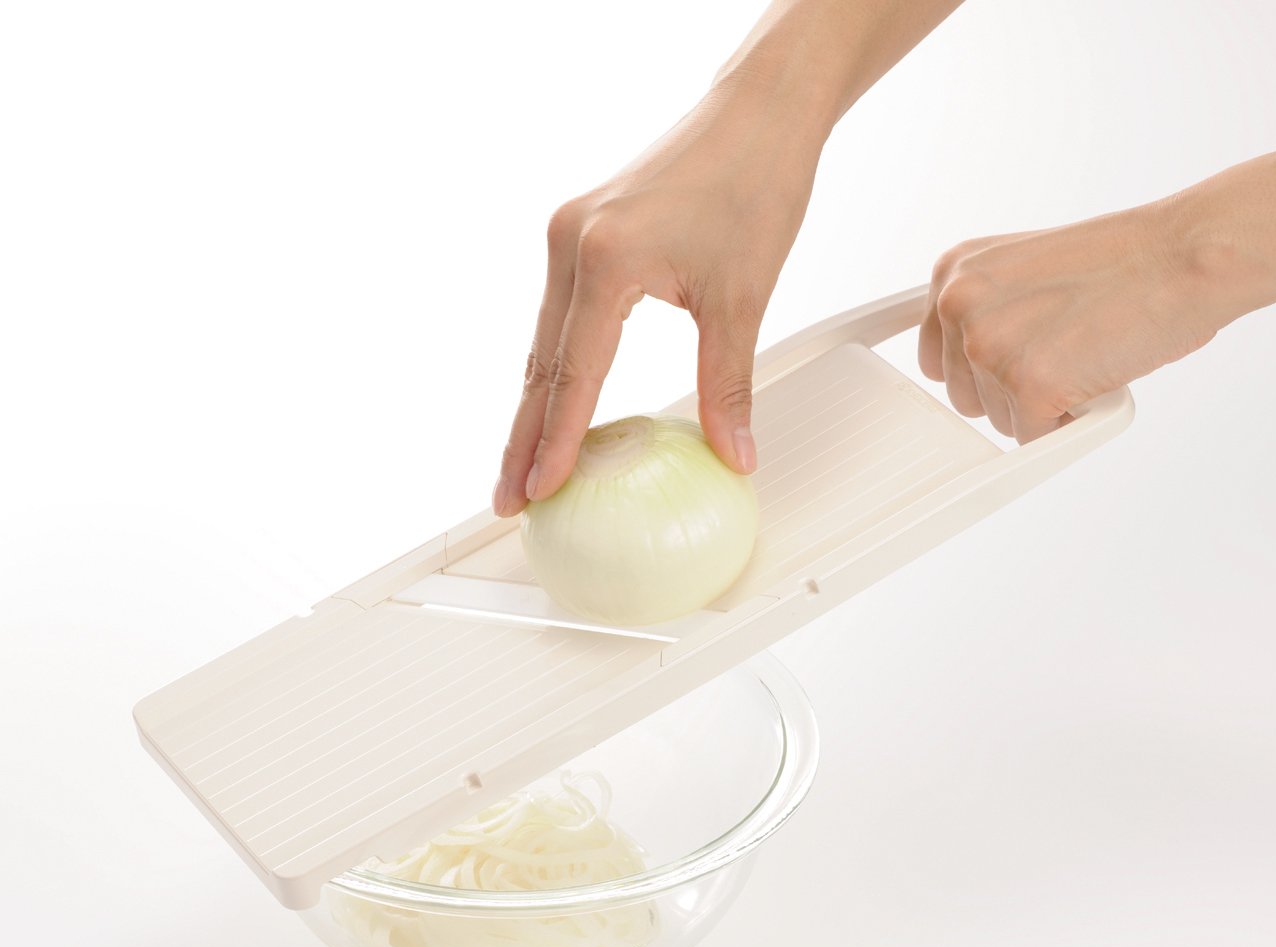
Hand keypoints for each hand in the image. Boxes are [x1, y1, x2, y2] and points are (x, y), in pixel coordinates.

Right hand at [492, 83, 826, 515]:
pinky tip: (555, 400)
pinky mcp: (582, 230)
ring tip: (525, 464)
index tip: (540, 493)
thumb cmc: (754, 181)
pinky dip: (554, 365)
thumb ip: (728, 384)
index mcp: (605, 260)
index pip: (572, 375)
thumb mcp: (743, 297)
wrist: (760, 110)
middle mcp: (572, 243)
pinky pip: (558, 314)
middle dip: (523, 439)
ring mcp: (570, 234)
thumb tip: (735, 453)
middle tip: (508, 499)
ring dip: (535, 405)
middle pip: (539, 365)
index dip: (555, 443)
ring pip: (543, 342)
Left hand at [917, 203, 1225, 442]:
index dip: (982, 370)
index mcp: (955, 272)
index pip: (938, 358)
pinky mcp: (1027, 385)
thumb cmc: (1128, 261)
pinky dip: (1069, 424)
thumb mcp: (1027, 270)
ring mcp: (989, 346)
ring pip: (998, 420)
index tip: (1017, 362)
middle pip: (964, 396)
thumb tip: (968, 365)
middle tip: (1068, 351)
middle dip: (1012, 390)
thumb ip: (990, 310)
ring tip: (1087, 353)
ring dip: (1042, 404)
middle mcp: (960, 305)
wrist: (1186, 254)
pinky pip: (1034, 438)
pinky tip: (1097, 377)